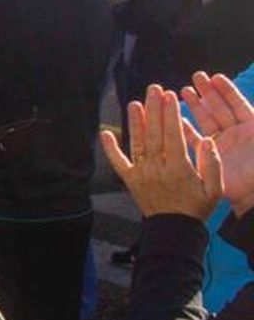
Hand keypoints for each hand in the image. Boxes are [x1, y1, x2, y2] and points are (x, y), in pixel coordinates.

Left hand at [101, 85, 223, 221]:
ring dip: (134, 123)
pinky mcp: (130, 179)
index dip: (171, 115)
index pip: (173, 136)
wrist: (174, 229)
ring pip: (137, 143)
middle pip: (154, 134)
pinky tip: (105, 133)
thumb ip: (213, 164)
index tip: (170, 96)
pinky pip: (118, 162)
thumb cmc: (196, 207)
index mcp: (179, 168)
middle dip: (154, 110)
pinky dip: (110, 148)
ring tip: (134, 103)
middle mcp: (157, 168)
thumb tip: (207, 139)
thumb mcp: (214, 188)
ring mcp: (141, 173)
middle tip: (153, 89)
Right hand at [183, 72, 253, 215]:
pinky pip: (195, 139)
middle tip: (197, 77)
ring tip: (184, 90)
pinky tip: (177, 118)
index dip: (228, 91)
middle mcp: (236, 134)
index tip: (216, 77)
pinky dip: (186, 129)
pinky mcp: (209, 156)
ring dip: (197, 105)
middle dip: (209, 92)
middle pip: (221, 108)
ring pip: (207, 120)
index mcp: (252, 129)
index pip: (239, 105)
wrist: (251, 197)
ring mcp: (222, 144)